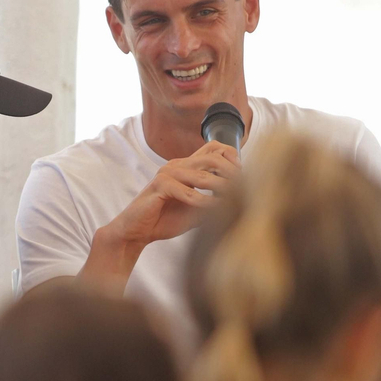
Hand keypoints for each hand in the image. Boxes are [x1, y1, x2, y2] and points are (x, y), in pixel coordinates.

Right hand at [108, 140, 240, 247]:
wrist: (136, 232)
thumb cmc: (164, 220)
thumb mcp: (195, 210)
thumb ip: (213, 202)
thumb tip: (240, 202)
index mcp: (186, 167)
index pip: (214, 148)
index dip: (232, 158)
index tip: (242, 177)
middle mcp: (177, 165)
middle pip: (212, 157)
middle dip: (231, 173)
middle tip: (243, 189)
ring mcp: (167, 173)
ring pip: (202, 174)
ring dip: (221, 188)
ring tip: (234, 200)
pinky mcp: (159, 186)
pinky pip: (188, 192)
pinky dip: (203, 202)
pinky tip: (214, 210)